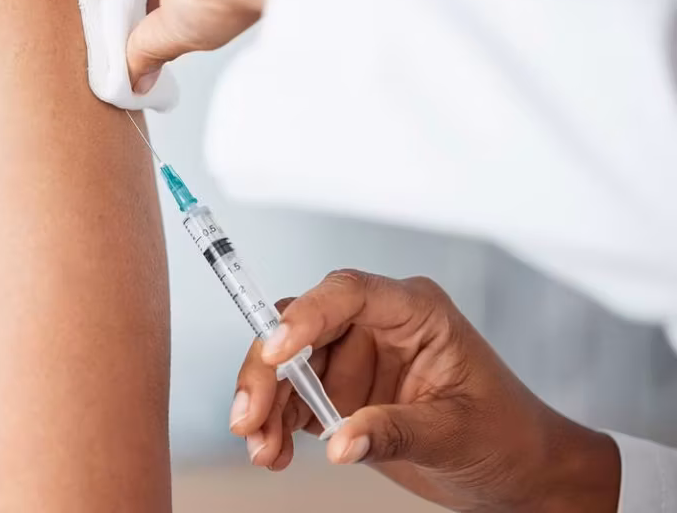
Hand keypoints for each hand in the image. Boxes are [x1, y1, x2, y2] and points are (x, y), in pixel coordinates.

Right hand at [230, 270, 620, 512]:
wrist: (519, 473)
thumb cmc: (507, 437)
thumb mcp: (456, 435)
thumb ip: (394, 432)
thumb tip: (338, 442)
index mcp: (414, 311)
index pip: (347, 294)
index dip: (305, 316)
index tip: (275, 352)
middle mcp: (377, 325)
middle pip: (301, 326)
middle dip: (267, 371)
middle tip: (249, 415)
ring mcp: (356, 356)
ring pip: (287, 363)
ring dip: (265, 404)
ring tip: (261, 448)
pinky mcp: (341, 390)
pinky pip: (293, 397)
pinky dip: (276, 423)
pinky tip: (273, 451)